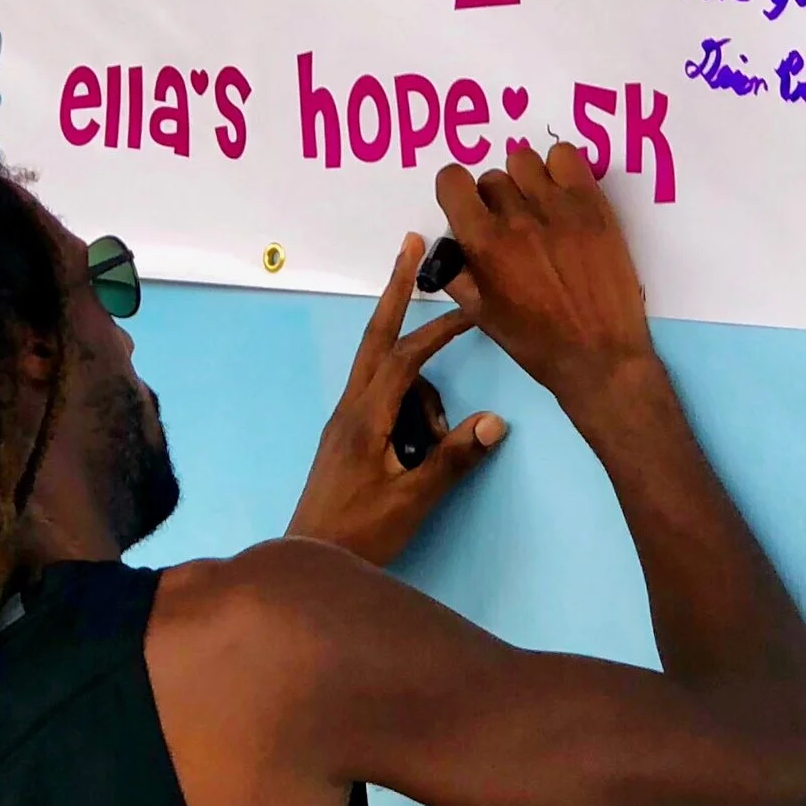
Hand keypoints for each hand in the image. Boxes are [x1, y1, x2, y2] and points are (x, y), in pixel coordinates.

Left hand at [287, 232, 505, 565]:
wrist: (309, 560)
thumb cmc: (360, 533)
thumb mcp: (412, 500)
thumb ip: (453, 459)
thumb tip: (496, 420)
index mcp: (364, 417)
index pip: (405, 356)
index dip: (439, 329)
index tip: (473, 308)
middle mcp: (350, 406)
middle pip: (376, 335)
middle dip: (396, 289)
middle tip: (410, 244)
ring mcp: (346, 418)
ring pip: (388, 377)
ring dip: (420, 394)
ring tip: (428, 452)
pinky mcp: (349, 434)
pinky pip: (384, 400)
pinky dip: (408, 407)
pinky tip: (418, 450)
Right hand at [431, 141, 655, 416]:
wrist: (600, 355)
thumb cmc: (535, 341)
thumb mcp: (479, 313)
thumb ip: (455, 272)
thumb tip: (449, 243)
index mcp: (483, 244)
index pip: (452, 180)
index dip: (455, 192)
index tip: (467, 208)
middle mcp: (517, 218)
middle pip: (491, 177)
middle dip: (494, 199)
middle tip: (511, 228)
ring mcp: (558, 208)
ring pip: (525, 160)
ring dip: (524, 180)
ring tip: (538, 208)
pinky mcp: (593, 206)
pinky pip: (566, 157)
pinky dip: (559, 168)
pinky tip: (562, 196)